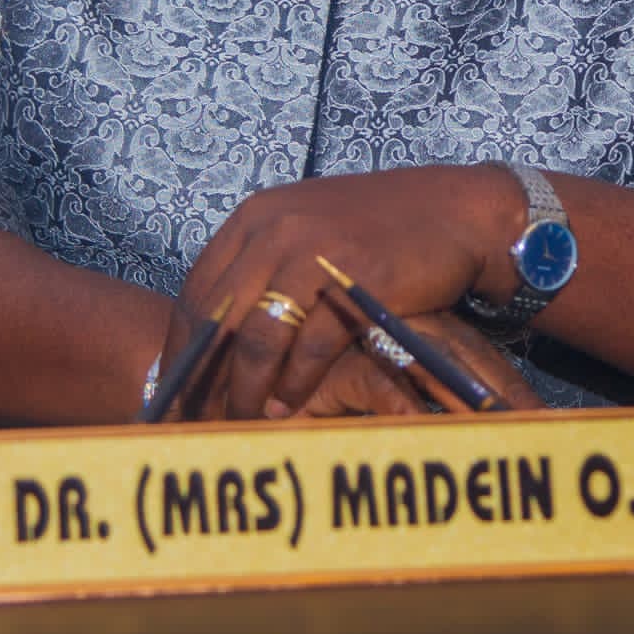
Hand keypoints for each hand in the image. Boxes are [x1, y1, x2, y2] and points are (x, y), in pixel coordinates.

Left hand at [162, 165, 524, 419]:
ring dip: (244, 391)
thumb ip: (263, 271)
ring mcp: (312, 252)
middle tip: (197, 422)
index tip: (176, 393)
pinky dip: (295, 384)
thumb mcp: (307, 233)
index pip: (196, 292)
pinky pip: (309, 345)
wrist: (457, 210)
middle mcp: (274, 230)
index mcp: (254, 219)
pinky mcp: (352, 278)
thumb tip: (217, 332)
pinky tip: (288, 407)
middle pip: (216, 321)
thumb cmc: (381, 229)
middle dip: (203, 380)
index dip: (181, 350)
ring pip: (256, 339)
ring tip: (241, 423)